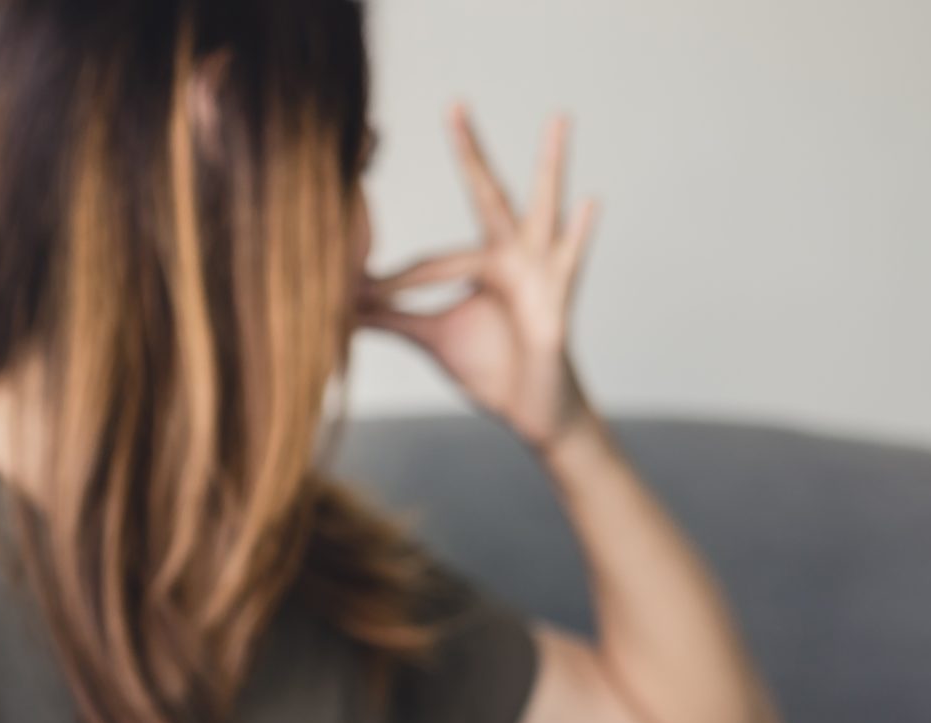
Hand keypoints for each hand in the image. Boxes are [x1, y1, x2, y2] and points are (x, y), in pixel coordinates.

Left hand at [360, 104, 600, 452]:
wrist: (532, 411)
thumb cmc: (490, 367)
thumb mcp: (429, 336)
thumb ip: (389, 316)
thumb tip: (338, 306)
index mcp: (483, 263)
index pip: (428, 260)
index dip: (391, 285)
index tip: (358, 299)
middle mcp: (513, 256)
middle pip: (485, 196)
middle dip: (469, 152)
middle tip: (453, 103)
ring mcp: (539, 273)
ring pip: (541, 210)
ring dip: (550, 166)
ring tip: (557, 118)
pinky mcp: (557, 302)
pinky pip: (570, 264)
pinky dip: (581, 233)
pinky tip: (591, 200)